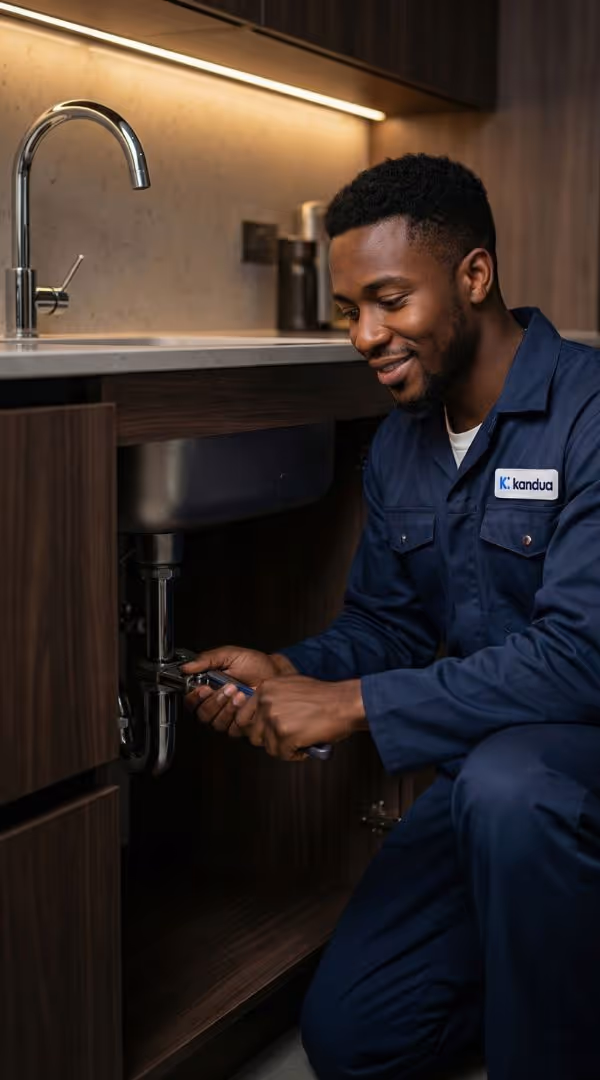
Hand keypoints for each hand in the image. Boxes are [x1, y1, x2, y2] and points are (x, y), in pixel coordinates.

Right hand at [182, 646, 295, 734]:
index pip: (191, 700)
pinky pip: (231, 729)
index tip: (204, 688)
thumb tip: (186, 667)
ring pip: (215, 722)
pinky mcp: (240, 725)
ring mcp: (227, 716)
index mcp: (208, 687)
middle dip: (215, 701)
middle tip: (228, 687)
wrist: (276, 673)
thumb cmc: (255, 664)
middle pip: (202, 714)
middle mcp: (215, 704)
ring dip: (227, 707)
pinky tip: (246, 702)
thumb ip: (207, 660)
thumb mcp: (230, 655)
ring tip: (239, 693)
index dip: (195, 697)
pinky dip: (238, 715)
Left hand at [231, 675, 365, 759]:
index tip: (267, 732)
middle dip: (270, 740)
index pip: (244, 716)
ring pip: (268, 746)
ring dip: (284, 748)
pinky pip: (282, 754)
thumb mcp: (292, 686)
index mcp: (265, 688)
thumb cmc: (325, 696)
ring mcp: (274, 718)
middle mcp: (266, 702)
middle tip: (286, 739)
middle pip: (254, 734)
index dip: (256, 727)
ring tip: (300, 741)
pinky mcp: (284, 734)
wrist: (344, 703)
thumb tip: (263, 716)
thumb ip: (274, 698)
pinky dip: (295, 755)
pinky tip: (306, 746)